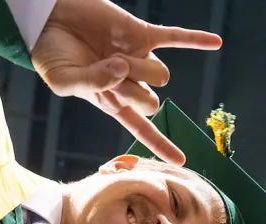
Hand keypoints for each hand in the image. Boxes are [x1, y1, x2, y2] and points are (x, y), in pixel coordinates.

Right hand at [31, 0, 222, 164]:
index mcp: (110, 100)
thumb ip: (89, 84)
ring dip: (142, 69)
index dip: (160, 144)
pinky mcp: (141, 32)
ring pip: (161, 75)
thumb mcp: (62, 80)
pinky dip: (195, 40)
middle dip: (134, 94)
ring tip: (117, 56)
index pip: (140, 128)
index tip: (181, 161)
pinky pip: (174, 37)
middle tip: (111, 75)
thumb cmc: (51, 55)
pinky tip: (216, 43)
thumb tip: (121, 72)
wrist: (49, 19)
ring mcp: (138, 57)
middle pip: (151, 103)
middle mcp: (129, 82)